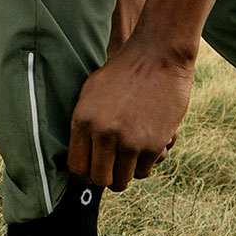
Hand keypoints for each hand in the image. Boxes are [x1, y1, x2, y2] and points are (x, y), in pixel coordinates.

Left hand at [67, 37, 193, 190]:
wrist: (158, 56)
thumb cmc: (123, 72)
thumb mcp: (91, 92)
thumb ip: (84, 123)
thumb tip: (80, 155)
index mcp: (84, 120)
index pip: (77, 167)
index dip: (84, 175)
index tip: (92, 172)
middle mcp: (104, 134)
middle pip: (100, 179)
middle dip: (105, 178)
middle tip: (112, 169)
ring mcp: (129, 141)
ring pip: (122, 179)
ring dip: (125, 172)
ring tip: (129, 156)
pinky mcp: (154, 144)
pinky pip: (143, 171)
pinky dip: (144, 163)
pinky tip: (144, 146)